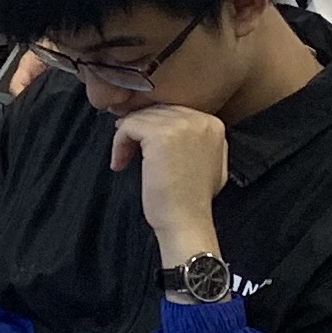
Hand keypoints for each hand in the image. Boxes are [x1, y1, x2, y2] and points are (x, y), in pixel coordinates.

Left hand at [111, 103, 230, 258]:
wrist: (187, 221)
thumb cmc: (190, 198)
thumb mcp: (206, 160)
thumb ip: (193, 138)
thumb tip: (162, 123)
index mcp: (213, 123)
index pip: (173, 111)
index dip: (152, 127)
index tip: (142, 145)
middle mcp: (200, 119)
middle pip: (156, 111)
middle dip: (138, 131)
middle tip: (128, 152)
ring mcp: (181, 125)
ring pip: (140, 117)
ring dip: (126, 138)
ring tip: (124, 160)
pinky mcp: (160, 134)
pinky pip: (128, 126)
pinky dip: (118, 143)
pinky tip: (120, 163)